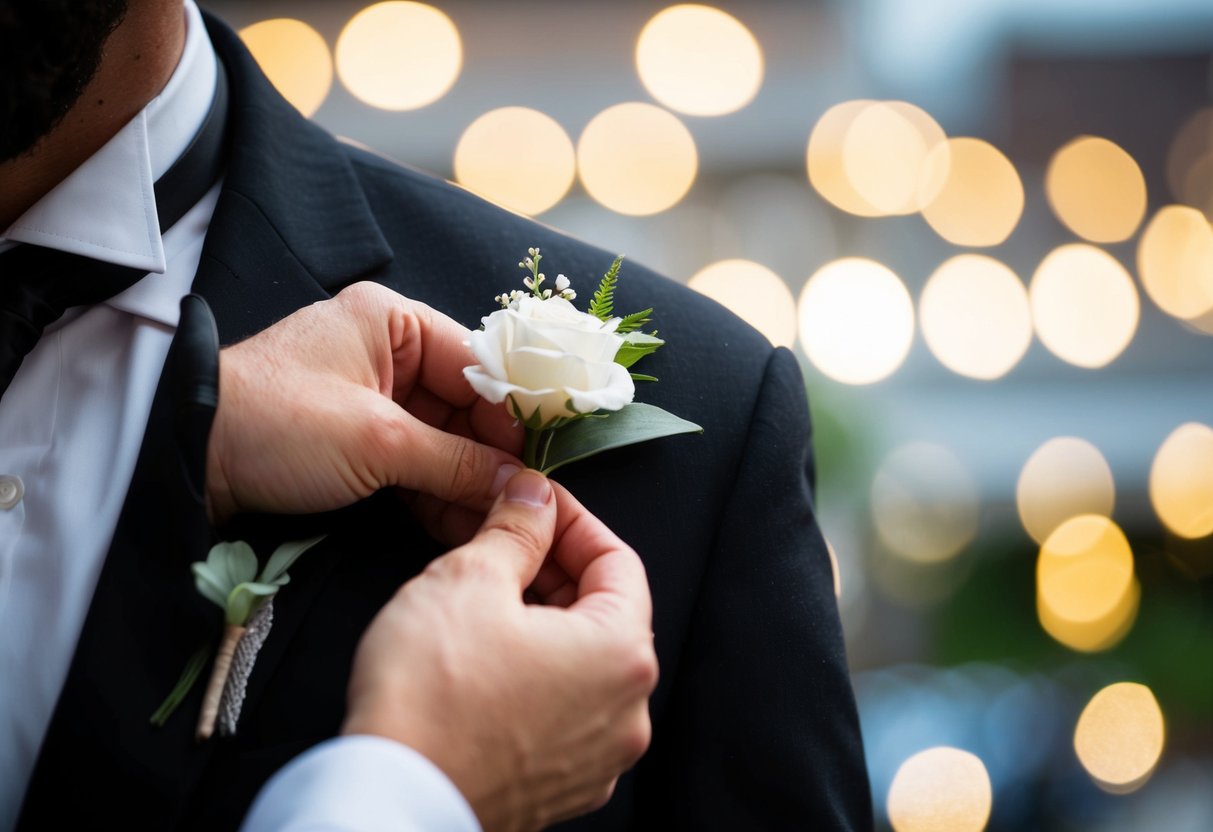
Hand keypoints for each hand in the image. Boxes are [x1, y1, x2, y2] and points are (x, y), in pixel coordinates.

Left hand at [205, 282, 522, 522]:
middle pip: (463, 406)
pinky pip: (410, 462)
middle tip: (524, 505)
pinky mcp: (352, 439)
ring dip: (465, 482)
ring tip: (499, 524)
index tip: (541, 462)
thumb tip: (522, 486)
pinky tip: (462, 525)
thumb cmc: (277, 423)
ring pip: (439, 440)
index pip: (477, 365)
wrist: (184, 460)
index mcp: (393, 322)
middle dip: (491, 458)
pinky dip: (432, 492)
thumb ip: (457, 461)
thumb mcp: (377, 440)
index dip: (512, 415)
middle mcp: (386, 352)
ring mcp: (369, 397)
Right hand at [343, 469, 657, 831]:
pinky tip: (485, 658)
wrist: (390, 799)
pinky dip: (534, 675)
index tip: (535, 503)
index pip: (617, 559)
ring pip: (581, 663)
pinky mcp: (560, 787)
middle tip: (502, 541)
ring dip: (541, 621)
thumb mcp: (469, 579)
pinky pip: (561, 711)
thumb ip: (515, 529)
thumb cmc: (429, 698)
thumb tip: (533, 499)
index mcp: (622, 654)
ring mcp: (597, 758)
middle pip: (603, 612)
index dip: (570, 520)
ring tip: (485, 597)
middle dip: (552, 569)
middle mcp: (627, 712)